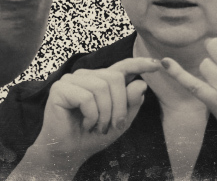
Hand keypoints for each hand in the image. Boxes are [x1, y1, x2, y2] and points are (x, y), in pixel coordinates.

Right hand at [27, 58, 160, 171]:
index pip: (122, 67)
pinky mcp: (60, 89)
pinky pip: (86, 98)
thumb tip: (141, 83)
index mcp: (100, 80)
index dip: (139, 64)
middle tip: (114, 126)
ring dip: (105, 114)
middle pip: (114, 78)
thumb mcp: (119, 122)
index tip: (157, 65)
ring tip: (98, 127)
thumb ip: (130, 103)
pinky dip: (91, 116)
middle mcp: (86, 76)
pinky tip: (85, 124)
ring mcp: (71, 80)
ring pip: (101, 87)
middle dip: (120, 106)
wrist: (68, 151)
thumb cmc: (92, 136)